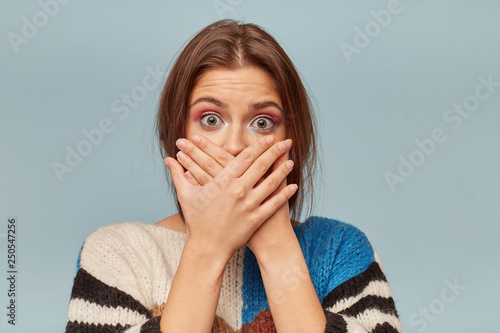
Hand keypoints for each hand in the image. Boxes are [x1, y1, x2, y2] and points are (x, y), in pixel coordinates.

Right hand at [164, 135, 296, 261]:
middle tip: (285, 142)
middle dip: (274, 152)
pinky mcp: (256, 219)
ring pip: (270, 183)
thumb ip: (178, 174)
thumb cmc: (196, 221)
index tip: (268, 138)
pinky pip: (274, 204)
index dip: (258, 146)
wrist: (207, 248)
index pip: (245, 158)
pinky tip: (293, 186)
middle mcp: (238, 190)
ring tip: (291, 160)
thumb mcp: (186, 195)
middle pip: (260, 166)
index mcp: (223, 181)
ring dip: (282, 170)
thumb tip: (168, 159)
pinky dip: (285, 194)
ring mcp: (249, 205)